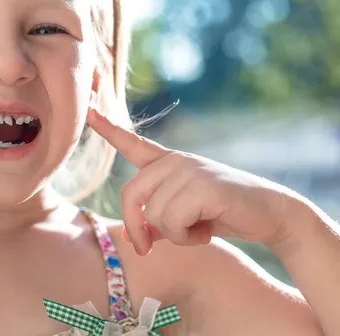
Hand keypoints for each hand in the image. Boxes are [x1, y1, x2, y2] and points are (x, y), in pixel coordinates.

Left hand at [86, 107, 300, 255]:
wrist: (270, 214)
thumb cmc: (222, 215)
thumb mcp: (182, 217)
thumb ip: (156, 220)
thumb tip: (133, 238)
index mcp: (168, 163)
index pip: (133, 143)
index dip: (108, 129)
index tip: (88, 110)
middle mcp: (174, 161)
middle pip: (130, 195)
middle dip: (136, 228)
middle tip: (148, 247)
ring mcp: (187, 170)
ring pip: (153, 214)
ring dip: (173, 235)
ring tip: (198, 230)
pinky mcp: (201, 184)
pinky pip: (171, 222)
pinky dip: (186, 237)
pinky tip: (206, 231)